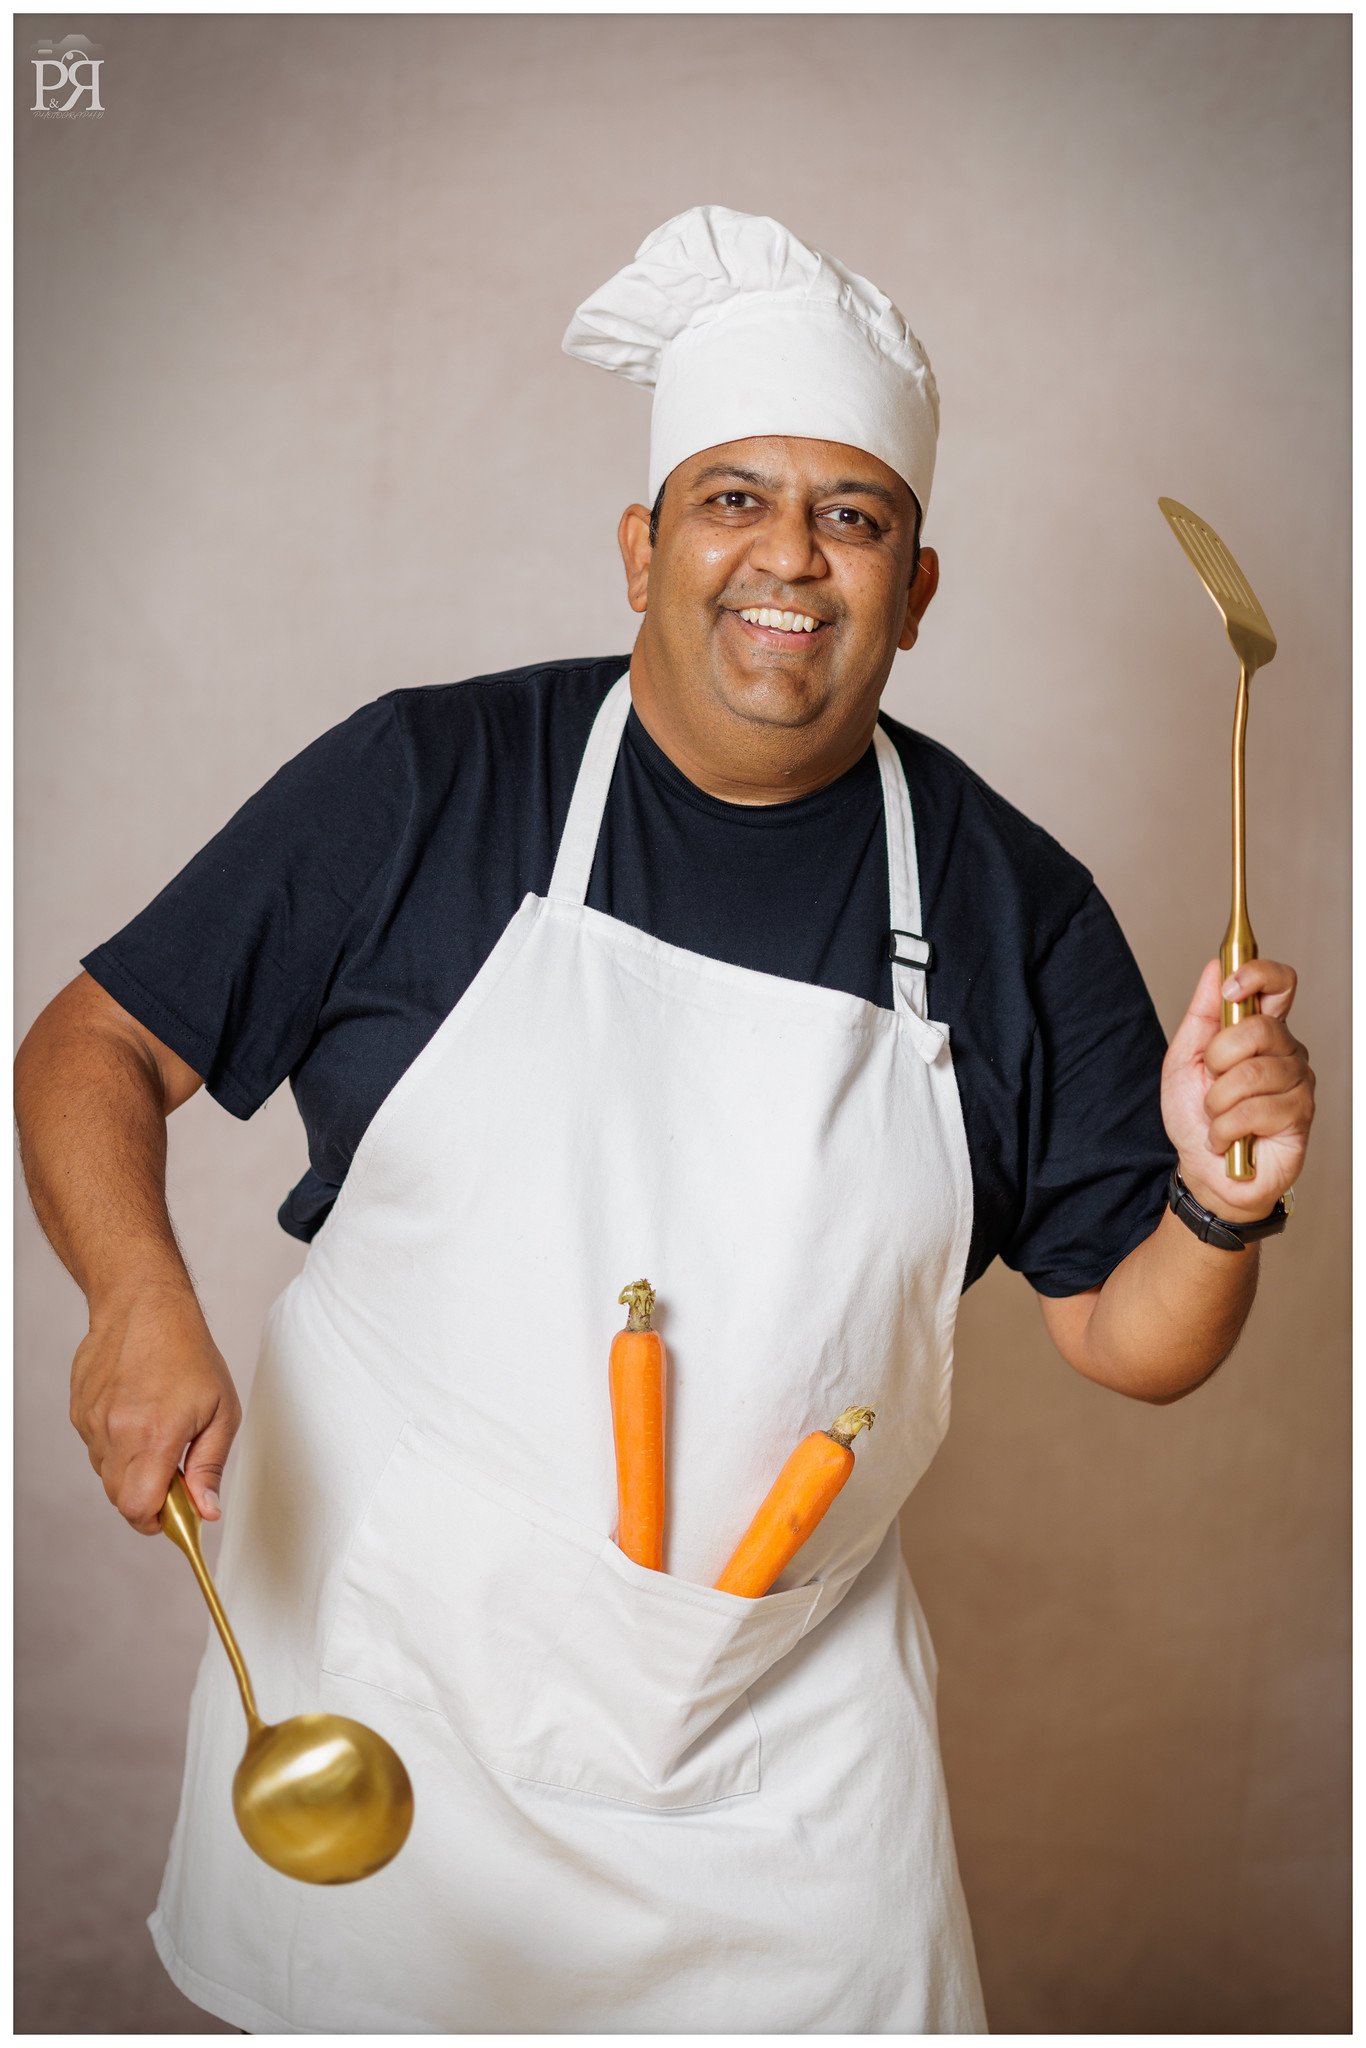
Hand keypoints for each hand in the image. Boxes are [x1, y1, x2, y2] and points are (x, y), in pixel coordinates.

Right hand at [69, 1280, 240, 1533]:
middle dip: (148, 1497)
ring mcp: (93, 1422)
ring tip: (157, 1432)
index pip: (139, 1508)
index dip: (158, 1521)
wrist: (143, 1306)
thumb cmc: (188, 1352)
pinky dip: (116, 1445)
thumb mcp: (222, 1410)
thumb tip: (206, 1511)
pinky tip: (136, 1414)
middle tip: (174, 1472)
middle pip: (120, 1499)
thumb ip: (210, 1467)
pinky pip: (96, 1448)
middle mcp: (117, 1432)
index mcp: (155, 1435)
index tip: (176, 1513)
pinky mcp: (79, 1411)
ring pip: (107, 1474)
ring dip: (132, 1469)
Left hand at [1162, 957, 1315, 1218]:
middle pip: (1259, 1028)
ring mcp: (1298, 1083)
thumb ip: (1201, 1014)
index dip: (1259, 974)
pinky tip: (1228, 1138)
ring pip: (1252, 1074)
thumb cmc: (1196, 1116)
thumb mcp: (1184, 1060)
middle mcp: (1287, 1051)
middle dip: (1218, 1058)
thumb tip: (1215, 968)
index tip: (1232, 985)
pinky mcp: (1299, 1116)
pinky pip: (1254, 1110)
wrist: (1204, 1171)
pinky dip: (1225, 1129)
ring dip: (1218, 1102)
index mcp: (1261, 1031)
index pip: (1280, 984)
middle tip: (1212, 1082)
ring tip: (1218, 1117)